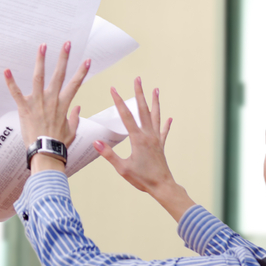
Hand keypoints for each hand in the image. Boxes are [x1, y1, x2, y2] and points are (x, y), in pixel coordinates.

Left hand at [4, 42, 90, 171]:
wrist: (45, 152)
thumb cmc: (58, 144)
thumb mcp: (72, 131)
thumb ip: (75, 118)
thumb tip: (78, 108)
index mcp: (63, 105)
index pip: (75, 84)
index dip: (82, 72)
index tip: (87, 60)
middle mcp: (51, 100)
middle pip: (59, 75)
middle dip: (64, 58)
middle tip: (67, 43)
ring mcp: (38, 103)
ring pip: (39, 77)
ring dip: (41, 61)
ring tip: (43, 46)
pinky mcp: (25, 108)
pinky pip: (16, 93)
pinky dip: (10, 82)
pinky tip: (6, 70)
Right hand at [93, 78, 194, 221]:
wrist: (162, 186)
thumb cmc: (142, 179)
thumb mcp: (122, 168)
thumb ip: (109, 154)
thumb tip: (96, 142)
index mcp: (137, 139)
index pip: (126, 116)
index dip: (118, 101)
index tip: (113, 89)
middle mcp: (148, 135)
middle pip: (143, 110)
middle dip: (139, 93)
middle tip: (138, 79)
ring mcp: (156, 139)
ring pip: (155, 116)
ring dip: (155, 102)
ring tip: (155, 89)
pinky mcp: (161, 146)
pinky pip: (164, 131)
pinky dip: (166, 124)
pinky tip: (169, 118)